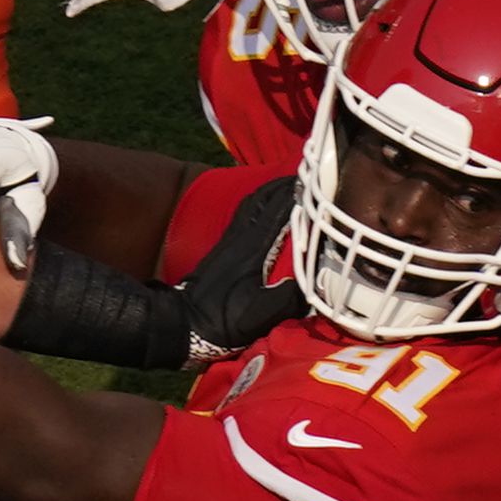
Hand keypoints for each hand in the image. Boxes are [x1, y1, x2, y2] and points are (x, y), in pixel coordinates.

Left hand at [169, 176, 305, 362]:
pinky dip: (258, 205)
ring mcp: (230, 241)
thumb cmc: (222, 320)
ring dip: (269, 192)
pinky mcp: (224, 248)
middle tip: (305, 177)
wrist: (184, 322)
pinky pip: (244, 216)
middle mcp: (241, 239)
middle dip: (283, 186)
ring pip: (251, 205)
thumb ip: (288, 300)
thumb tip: (317, 287)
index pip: (277, 213)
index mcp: (253, 250)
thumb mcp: (259, 315)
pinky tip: (264, 209)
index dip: (295, 195)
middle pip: (262, 201)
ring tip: (287, 186)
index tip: (315, 182)